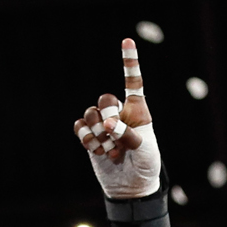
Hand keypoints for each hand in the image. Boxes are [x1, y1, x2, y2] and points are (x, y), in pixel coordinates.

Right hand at [73, 38, 162, 198]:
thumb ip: (127, 134)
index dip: (130, 61)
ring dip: (98, 134)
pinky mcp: (89, 136)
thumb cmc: (146, 163)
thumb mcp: (144, 148)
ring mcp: (102, 124)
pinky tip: (98, 151)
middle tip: (116, 136)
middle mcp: (119, 113)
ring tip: (111, 150)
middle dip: (109, 116)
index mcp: (138, 109)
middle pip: (105, 98)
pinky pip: (80, 127)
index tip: (127, 40)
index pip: (133, 81)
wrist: (132, 187)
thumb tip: (105, 124)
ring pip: (90, 113)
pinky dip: (87, 139)